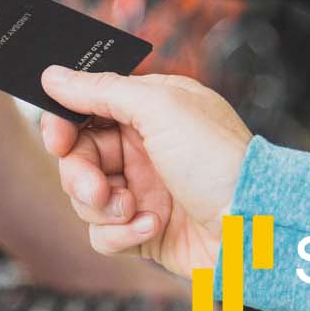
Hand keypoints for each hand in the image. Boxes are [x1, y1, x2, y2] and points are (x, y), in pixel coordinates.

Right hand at [38, 66, 251, 274]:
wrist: (256, 228)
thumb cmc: (220, 161)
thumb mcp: (161, 109)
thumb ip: (102, 90)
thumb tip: (54, 76)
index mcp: (149, 111)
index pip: (87, 110)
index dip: (65, 124)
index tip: (58, 138)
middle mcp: (142, 149)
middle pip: (78, 156)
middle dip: (80, 173)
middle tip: (96, 187)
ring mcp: (142, 191)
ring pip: (83, 197)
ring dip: (102, 206)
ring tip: (134, 209)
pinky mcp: (142, 231)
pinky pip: (102, 234)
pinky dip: (120, 234)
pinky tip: (152, 227)